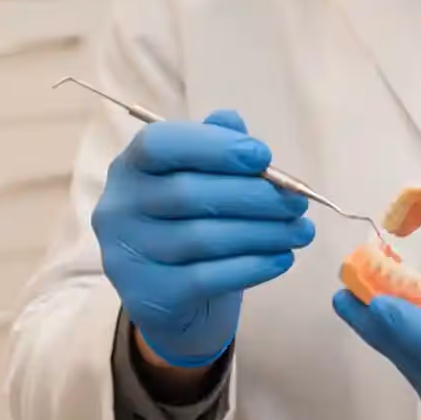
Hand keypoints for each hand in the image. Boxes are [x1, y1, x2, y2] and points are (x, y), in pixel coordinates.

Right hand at [93, 110, 314, 367]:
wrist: (175, 297)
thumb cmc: (193, 219)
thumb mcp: (203, 175)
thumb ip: (217, 143)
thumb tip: (234, 123)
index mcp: (131, 166)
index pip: (160, 145)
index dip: (213, 147)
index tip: (263, 156)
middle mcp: (119, 208)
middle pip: (189, 194)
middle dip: (255, 196)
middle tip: (299, 201)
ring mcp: (127, 257)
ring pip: (204, 238)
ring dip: (264, 232)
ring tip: (301, 231)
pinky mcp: (148, 296)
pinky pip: (207, 278)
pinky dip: (252, 266)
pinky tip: (283, 258)